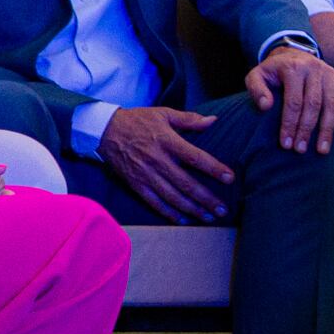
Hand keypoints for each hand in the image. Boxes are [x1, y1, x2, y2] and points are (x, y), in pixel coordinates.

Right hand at [100, 105, 234, 220]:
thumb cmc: (137, 121)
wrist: (103, 131)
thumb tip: (213, 120)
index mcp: (166, 141)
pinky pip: (153, 202)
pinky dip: (168, 213)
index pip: (195, 157)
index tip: (230, 178)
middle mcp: (156, 160)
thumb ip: (189, 119)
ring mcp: (145, 174)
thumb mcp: (163, 114)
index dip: (213, 168)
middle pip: (185, 183)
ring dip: (192, 209)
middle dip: (206, 198)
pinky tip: (183, 220)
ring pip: (172, 196)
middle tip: (223, 209)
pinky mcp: (135, 184)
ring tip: (209, 217)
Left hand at [245, 44, 333, 153]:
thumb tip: (265, 107)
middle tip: (301, 150)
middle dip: (307, 129)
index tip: (286, 144)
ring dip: (328, 129)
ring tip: (322, 150)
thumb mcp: (256, 75)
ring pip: (332, 104)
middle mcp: (315, 69)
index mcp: (293, 68)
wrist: (293, 54)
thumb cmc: (273, 71)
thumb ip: (256, 89)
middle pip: (314, 104)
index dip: (290, 124)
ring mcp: (329, 74)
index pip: (294, 101)